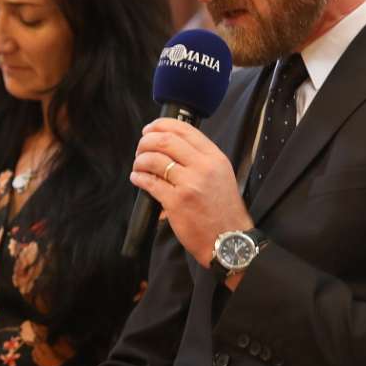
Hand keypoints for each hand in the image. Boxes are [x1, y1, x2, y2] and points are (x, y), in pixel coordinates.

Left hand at [130, 118, 252, 266]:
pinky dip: (139, 177)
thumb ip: (201, 159)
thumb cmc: (224, 210)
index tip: (151, 129)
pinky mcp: (176, 202)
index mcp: (215, 157)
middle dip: (146, 141)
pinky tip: (137, 178)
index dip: (162, 125)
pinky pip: (150, 182)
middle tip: (140, 148)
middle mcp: (203, 167)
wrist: (228, 240)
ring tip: (138, 166)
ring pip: (154, 159)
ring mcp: (189, 184)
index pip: (185, 129)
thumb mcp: (221, 175)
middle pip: (166, 140)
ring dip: (140, 160)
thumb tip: (171, 146)